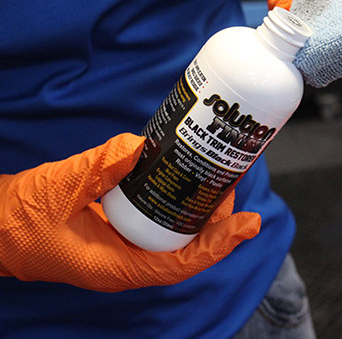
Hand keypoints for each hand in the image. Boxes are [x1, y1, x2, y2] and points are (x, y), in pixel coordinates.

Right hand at [0, 133, 259, 291]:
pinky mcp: (120, 233)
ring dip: (201, 216)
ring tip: (218, 184)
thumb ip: (98, 167)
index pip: (181, 263)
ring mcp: (124, 248)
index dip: (219, 244)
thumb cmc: (22, 218)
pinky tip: (186, 187)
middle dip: (217, 223)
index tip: (249, 224)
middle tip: (232, 186)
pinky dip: (178, 210)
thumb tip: (139, 145)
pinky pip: (158, 227)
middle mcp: (127, 262)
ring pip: (175, 239)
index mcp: (116, 265)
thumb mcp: (59, 187)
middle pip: (187, 250)